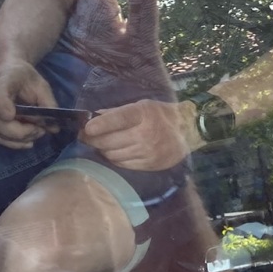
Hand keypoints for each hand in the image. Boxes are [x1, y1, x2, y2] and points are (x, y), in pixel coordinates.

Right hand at [0, 60, 58, 146]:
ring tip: (37, 132)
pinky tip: (28, 141)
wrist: (7, 72)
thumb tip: (54, 128)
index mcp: (2, 83)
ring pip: (1, 135)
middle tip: (41, 130)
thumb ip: (48, 104)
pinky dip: (15, 143)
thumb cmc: (25, 78)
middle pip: (1, 124)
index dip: (3, 107)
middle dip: (24, 132)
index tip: (12, 115)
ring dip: (21, 139)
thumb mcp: (40, 85)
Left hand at [80, 98, 200, 170]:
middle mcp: (145, 134)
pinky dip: (114, 158)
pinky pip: (122, 164)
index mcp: (143, 114)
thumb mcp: (142, 106)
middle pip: (109, 140)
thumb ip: (118, 112)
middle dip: (93, 139)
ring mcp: (146, 151)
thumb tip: (94, 117)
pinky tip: (113, 152)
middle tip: (85, 136)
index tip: (86, 128)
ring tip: (100, 144)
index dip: (100, 124)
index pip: (117, 119)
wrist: (187, 132)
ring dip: (102, 149)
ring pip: (112, 154)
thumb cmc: (160, 115)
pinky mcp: (148, 165)